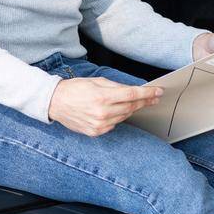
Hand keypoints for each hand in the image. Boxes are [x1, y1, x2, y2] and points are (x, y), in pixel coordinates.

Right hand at [47, 77, 162, 136]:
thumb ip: (116, 87)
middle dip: (143, 101)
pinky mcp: (96, 132)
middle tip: (153, 97)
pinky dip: (117, 117)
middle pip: (131, 107)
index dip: (148, 94)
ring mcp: (99, 124)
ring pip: (124, 116)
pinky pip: (114, 124)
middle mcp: (102, 112)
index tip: (158, 92)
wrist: (55, 102)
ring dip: (130, 109)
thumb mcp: (96, 81)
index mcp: (103, 96)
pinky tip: (113, 111)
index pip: (132, 95)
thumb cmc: (75, 89)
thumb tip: (133, 91)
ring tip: (130, 102)